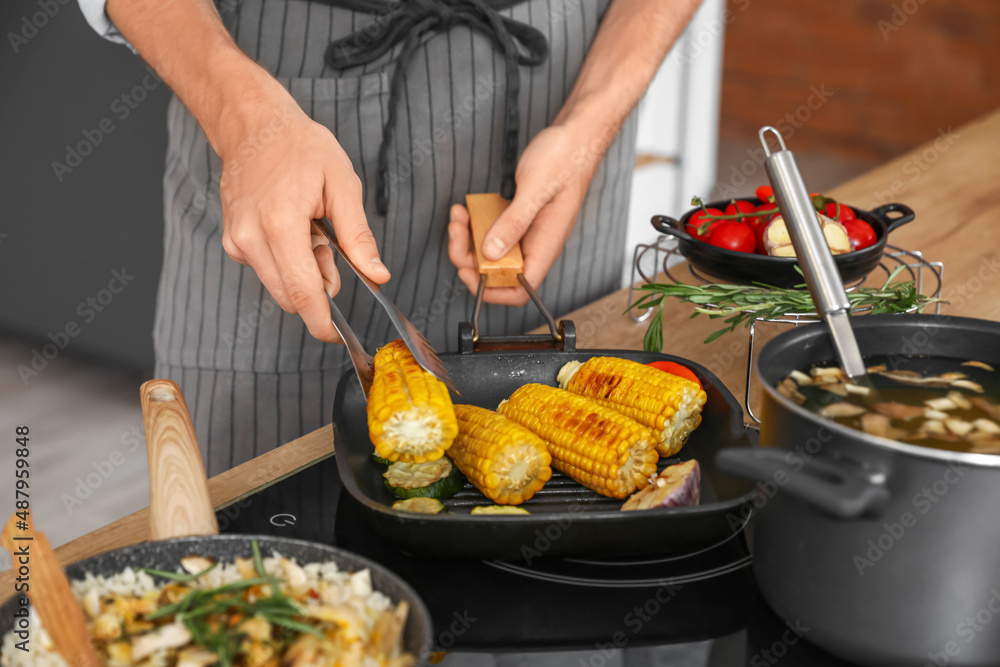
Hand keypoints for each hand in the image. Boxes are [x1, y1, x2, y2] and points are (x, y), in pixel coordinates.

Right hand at [218, 84, 389, 341]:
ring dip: (302, 272)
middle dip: (317, 286)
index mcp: (281, 224)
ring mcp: (237, 241)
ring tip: (310, 229)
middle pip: (290, 296)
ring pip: (278, 286)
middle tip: (328, 244)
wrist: (253, 125)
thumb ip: (359, 236)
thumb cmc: (300, 147)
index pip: (302, 293)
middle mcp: (251, 238)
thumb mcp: (342, 184)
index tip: (337, 336)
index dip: (322, 322)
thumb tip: (377, 275)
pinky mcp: (232, 241)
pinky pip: (266, 270)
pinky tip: (290, 226)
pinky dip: (285, 261)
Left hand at [447, 123, 601, 305]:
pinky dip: (475, 224)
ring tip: (459, 216)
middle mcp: (535, 245)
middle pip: (497, 272)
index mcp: (545, 247)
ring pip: (490, 252)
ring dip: (468, 239)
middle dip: (469, 257)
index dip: (492, 290)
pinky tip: (467, 208)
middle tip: (457, 230)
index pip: (520, 289)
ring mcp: (526, 232)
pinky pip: (492, 231)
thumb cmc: (564, 159)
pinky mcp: (518, 218)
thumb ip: (513, 222)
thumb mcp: (535, 189)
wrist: (575, 137)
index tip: (469, 271)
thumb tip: (491, 253)